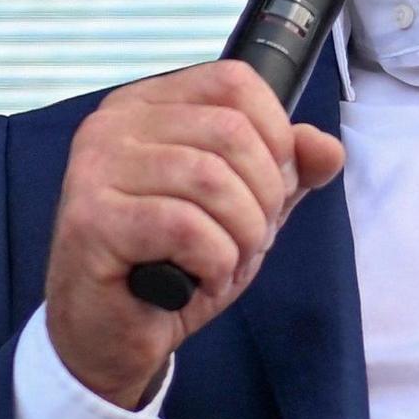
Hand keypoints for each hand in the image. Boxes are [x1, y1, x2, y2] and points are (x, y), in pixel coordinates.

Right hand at [45, 63, 346, 408]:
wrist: (110, 336)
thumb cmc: (172, 264)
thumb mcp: (244, 209)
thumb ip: (286, 172)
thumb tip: (326, 148)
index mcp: (148, 105)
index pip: (233, 82)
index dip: (276, 136)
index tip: (272, 188)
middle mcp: (114, 125)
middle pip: (231, 131)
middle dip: (264, 197)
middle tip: (251, 239)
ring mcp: (95, 169)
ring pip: (212, 180)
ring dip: (242, 235)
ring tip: (227, 263)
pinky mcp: (92, 221)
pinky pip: (186, 228)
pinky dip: (215, 263)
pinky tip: (200, 282)